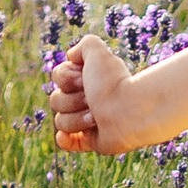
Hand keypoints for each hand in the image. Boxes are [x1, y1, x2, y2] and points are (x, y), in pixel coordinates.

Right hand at [48, 33, 132, 153]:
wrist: (130, 111)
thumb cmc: (114, 82)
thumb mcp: (96, 51)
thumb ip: (84, 45)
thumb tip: (72, 56)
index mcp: (87, 79)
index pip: (58, 76)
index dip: (65, 78)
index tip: (82, 78)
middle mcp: (86, 98)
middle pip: (56, 100)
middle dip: (71, 100)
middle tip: (91, 100)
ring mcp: (88, 121)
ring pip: (61, 121)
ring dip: (76, 119)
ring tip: (95, 118)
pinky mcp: (92, 140)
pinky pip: (68, 142)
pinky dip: (65, 140)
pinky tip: (66, 136)